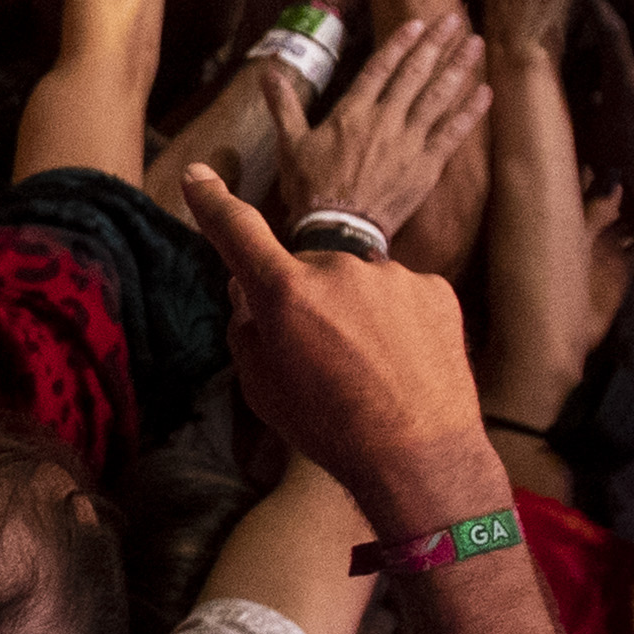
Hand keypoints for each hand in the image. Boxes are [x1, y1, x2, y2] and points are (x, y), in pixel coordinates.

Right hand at [171, 164, 496, 528]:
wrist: (420, 457)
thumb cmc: (330, 429)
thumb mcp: (261, 387)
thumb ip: (246, 328)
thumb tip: (247, 292)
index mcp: (284, 293)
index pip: (237, 232)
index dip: (213, 202)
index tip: (198, 175)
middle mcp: (337, 269)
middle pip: (305, 271)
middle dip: (305, 302)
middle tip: (321, 362)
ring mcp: (392, 276)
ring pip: (357, 284)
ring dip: (355, 314)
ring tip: (369, 372)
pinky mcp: (435, 288)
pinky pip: (400, 295)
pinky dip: (397, 322)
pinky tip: (401, 365)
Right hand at [277, 12, 490, 238]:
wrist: (337, 230)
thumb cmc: (310, 188)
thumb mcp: (290, 144)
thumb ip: (283, 105)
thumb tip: (268, 72)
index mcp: (353, 112)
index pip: (380, 68)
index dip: (400, 43)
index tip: (418, 22)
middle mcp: (385, 120)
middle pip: (415, 74)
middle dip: (436, 44)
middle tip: (454, 19)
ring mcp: (409, 142)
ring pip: (439, 96)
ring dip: (459, 68)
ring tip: (476, 44)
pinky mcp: (426, 166)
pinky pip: (453, 134)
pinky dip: (470, 113)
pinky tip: (486, 93)